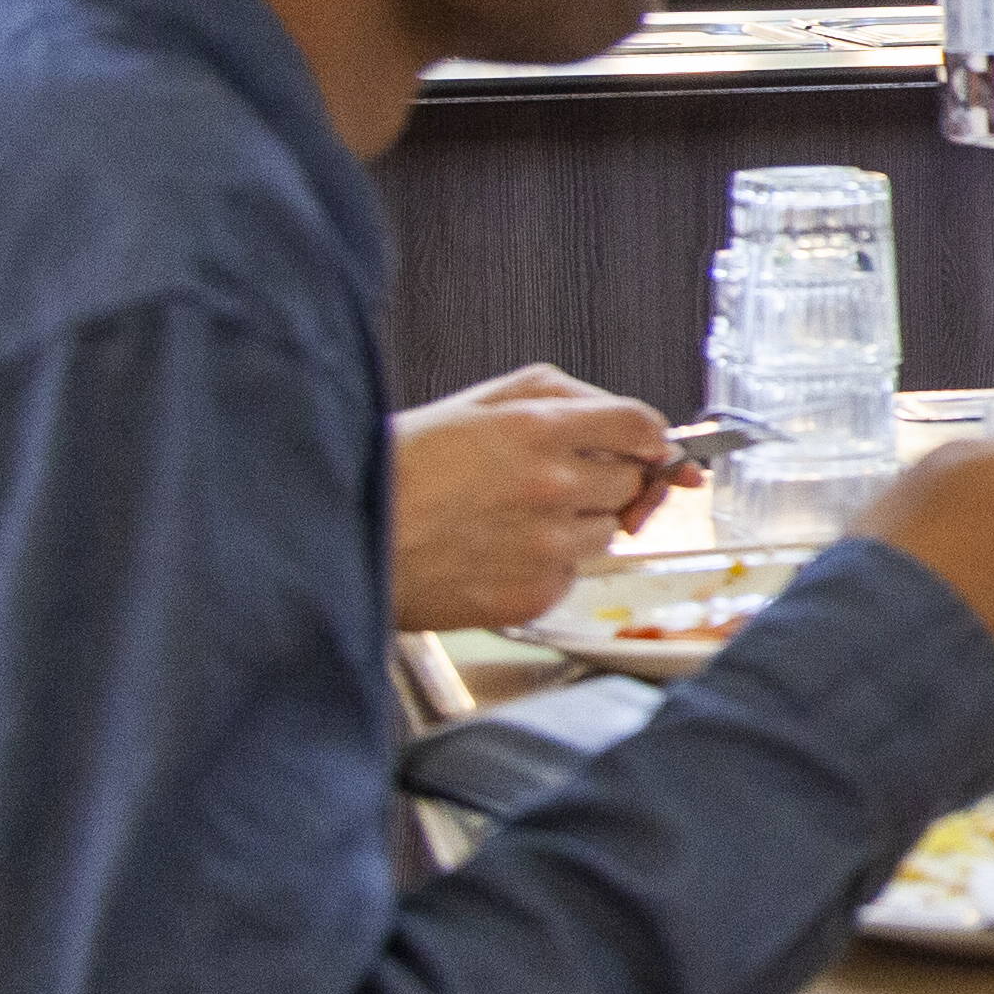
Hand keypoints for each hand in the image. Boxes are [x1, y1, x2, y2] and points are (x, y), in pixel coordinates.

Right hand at [386, 364, 686, 633]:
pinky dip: (550, 566)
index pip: (644, 425)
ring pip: (609, 532)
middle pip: (634, 481)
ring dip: (579, 524)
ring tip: (513, 518)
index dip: (648, 435)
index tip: (644, 445)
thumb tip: (639, 425)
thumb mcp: (476, 403)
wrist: (344, 540)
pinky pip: (574, 575)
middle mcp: (550, 486)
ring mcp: (545, 545)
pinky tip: (500, 552)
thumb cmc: (399, 468)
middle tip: (554, 482)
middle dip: (608, 478)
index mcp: (537, 429)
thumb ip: (565, 399)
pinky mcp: (534, 594)